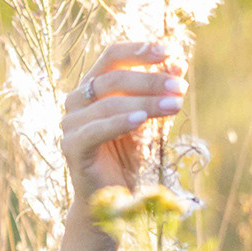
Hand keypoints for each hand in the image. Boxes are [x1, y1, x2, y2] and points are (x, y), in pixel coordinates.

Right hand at [61, 38, 187, 203]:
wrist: (114, 199)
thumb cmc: (130, 156)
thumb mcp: (150, 119)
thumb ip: (160, 92)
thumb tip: (179, 63)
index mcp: (93, 87)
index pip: (112, 56)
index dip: (140, 50)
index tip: (170, 50)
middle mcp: (77, 100)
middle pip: (114, 77)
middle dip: (151, 80)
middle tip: (180, 87)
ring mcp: (71, 123)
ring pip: (110, 102)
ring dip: (146, 100)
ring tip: (175, 104)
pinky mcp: (72, 147)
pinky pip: (96, 129)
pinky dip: (120, 122)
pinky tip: (142, 119)